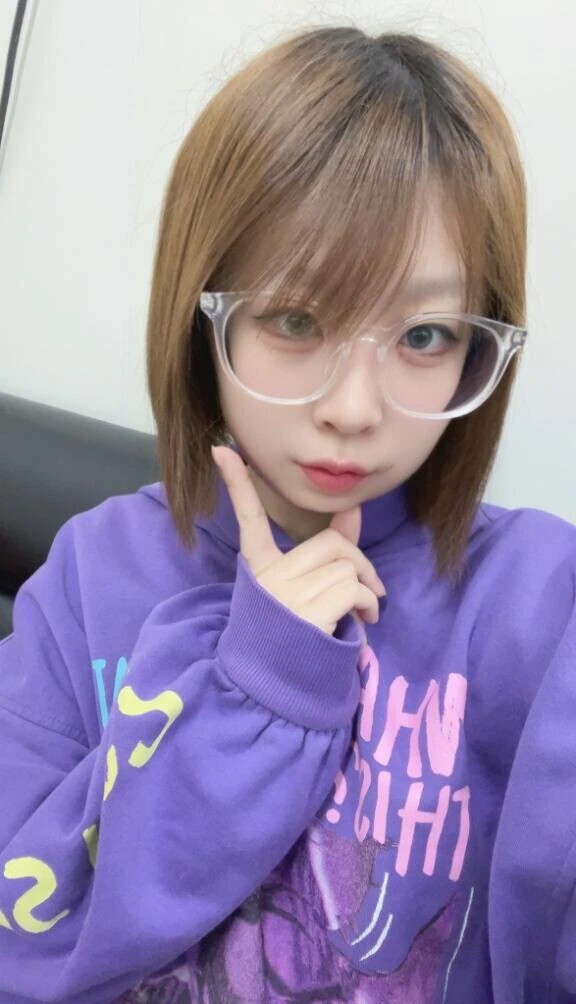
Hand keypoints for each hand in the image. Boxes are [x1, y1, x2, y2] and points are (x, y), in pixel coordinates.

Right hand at [211, 445, 385, 636]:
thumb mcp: (303, 588)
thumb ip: (329, 549)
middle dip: (359, 561)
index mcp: (260, 568)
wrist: (278, 686)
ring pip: (346, 569)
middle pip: (329, 545)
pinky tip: (364, 621)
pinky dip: (369, 605)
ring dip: (368, 590)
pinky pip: (352, 590)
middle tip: (370, 587)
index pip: (248, 520)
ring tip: (363, 612)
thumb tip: (352, 509)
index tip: (221, 450)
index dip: (237, 485)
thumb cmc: (293, 633)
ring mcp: (284, 599)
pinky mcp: (305, 617)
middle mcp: (268, 579)